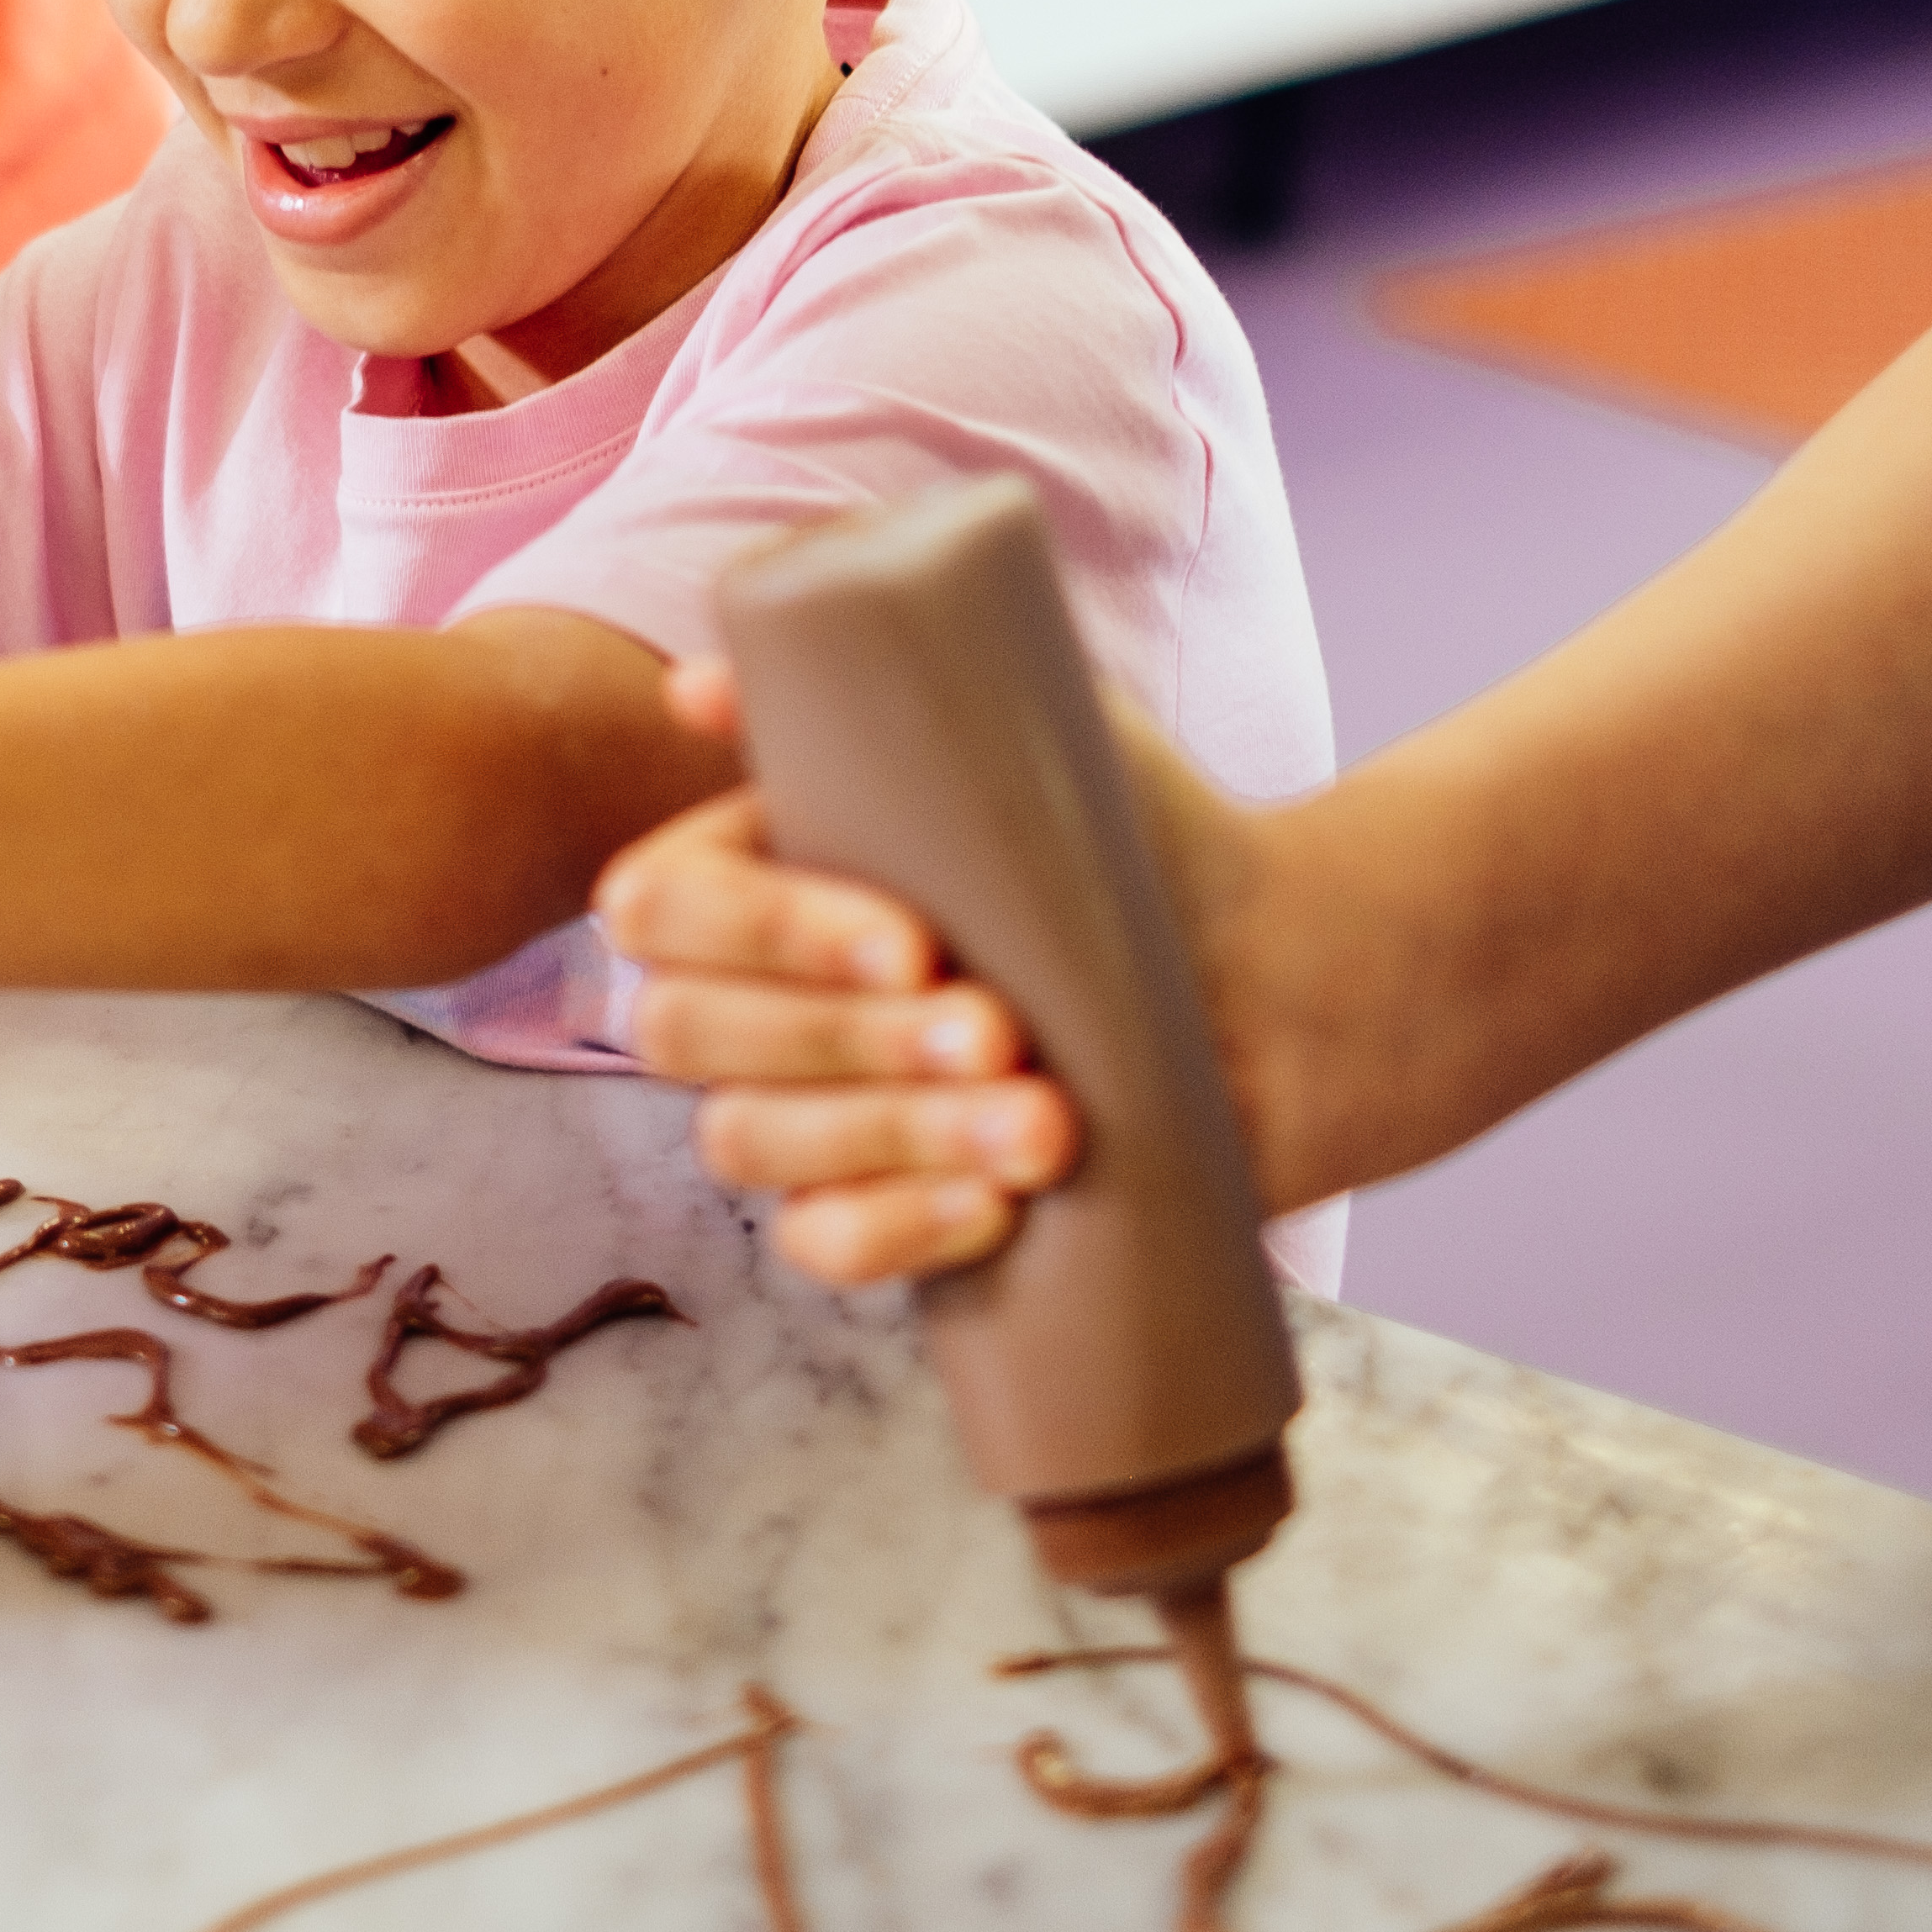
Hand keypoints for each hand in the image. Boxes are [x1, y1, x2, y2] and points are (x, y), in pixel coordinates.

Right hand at [598, 661, 1292, 1288]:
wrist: (1272, 973)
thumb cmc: (1129, 837)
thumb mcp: (1018, 728)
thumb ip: (870, 687)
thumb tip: (696, 689)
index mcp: (749, 869)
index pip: (660, 906)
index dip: (760, 931)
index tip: (914, 940)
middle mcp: (747, 993)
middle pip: (685, 1032)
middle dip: (843, 1038)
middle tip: (999, 1029)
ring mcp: (802, 1111)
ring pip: (750, 1139)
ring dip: (890, 1133)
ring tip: (1044, 1125)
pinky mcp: (872, 1205)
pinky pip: (818, 1243)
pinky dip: (894, 1226)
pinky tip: (993, 1211)